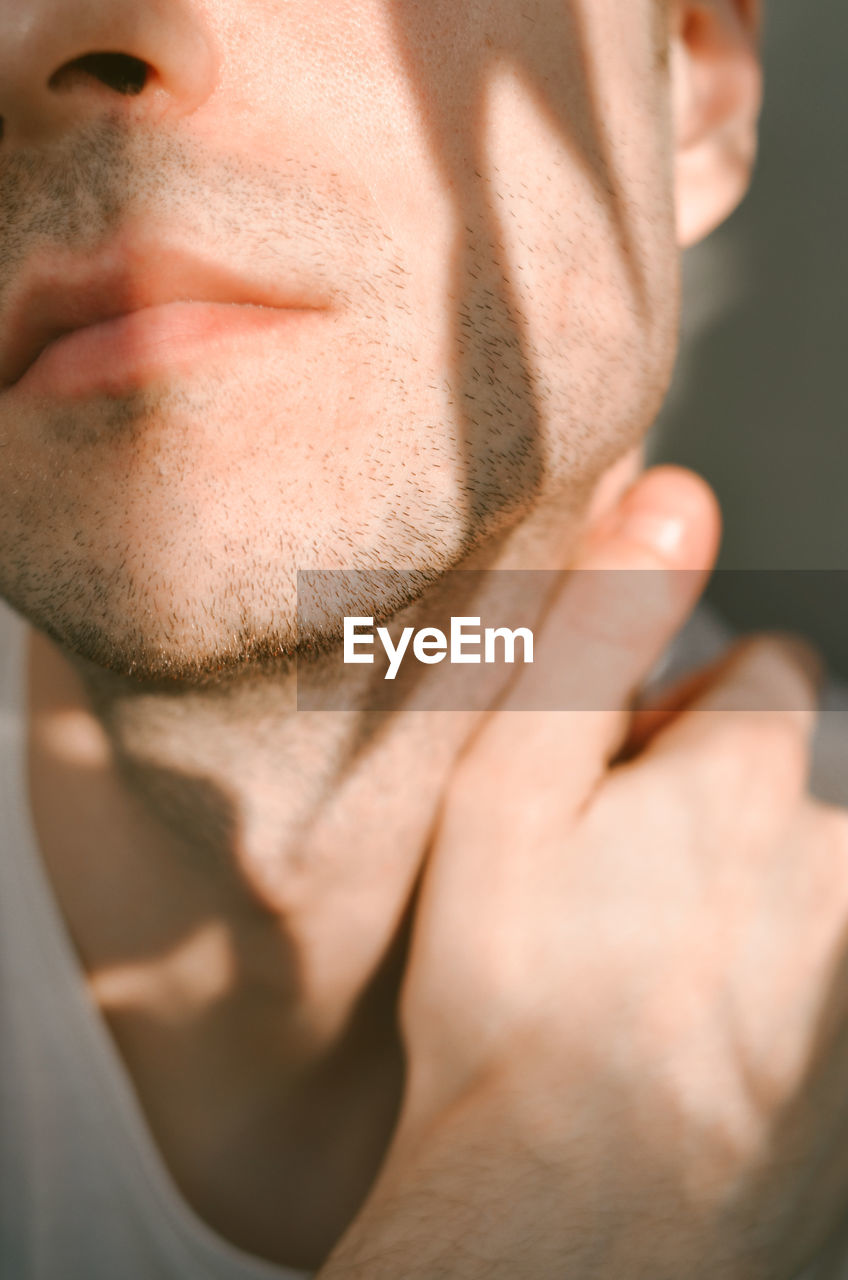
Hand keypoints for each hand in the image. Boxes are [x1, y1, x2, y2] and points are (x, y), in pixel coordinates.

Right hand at [321, 467, 847, 1279]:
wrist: (566, 1232)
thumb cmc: (508, 1001)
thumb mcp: (507, 798)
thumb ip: (591, 634)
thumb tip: (676, 491)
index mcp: (742, 779)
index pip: (767, 672)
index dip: (690, 718)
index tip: (628, 784)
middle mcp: (833, 858)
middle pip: (805, 773)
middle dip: (737, 798)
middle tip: (637, 885)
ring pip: (822, 866)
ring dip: (764, 888)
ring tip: (668, 966)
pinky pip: (824, 953)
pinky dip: (787, 965)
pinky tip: (714, 1021)